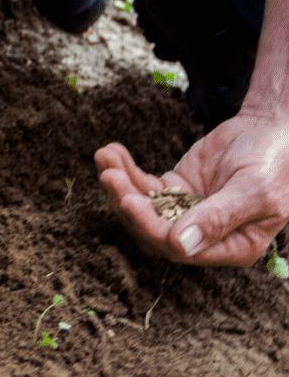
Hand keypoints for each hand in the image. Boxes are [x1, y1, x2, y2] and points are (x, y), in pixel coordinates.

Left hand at [95, 109, 288, 265]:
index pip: (178, 248)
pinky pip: (143, 185)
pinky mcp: (174, 190)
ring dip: (119, 184)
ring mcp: (185, 213)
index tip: (129, 200)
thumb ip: (220, 217)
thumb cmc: (276, 161)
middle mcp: (203, 237)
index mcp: (230, 247)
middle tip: (108, 176)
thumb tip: (181, 245)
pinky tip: (111, 152)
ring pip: (142, 207)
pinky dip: (125, 170)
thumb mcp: (255, 189)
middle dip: (126, 203)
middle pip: (151, 229)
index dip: (149, 227)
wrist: (275, 128)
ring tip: (105, 157)